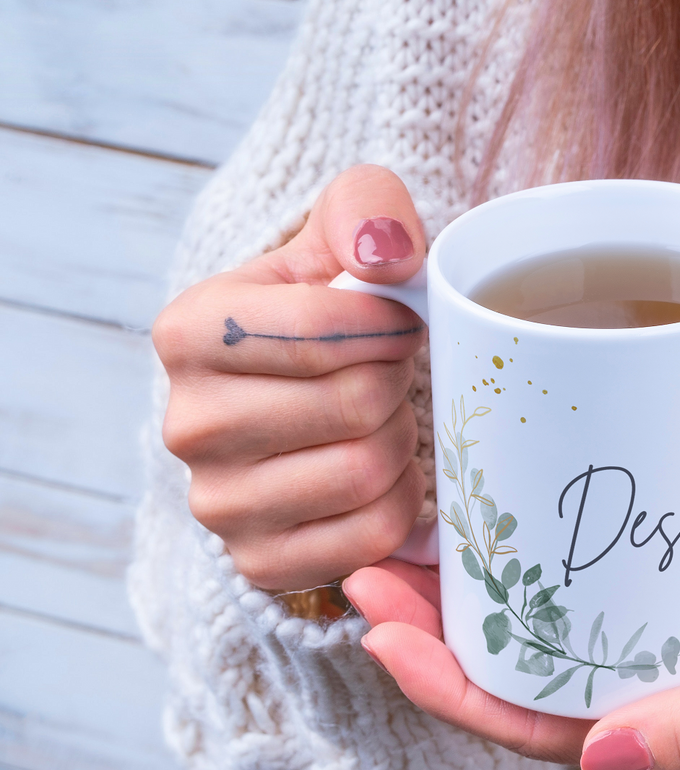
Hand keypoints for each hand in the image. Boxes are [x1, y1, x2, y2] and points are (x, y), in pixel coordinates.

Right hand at [154, 165, 428, 589]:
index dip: (390, 323)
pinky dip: (400, 500)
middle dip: (397, 382)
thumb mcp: (341, 233)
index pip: (325, 329)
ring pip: (366, 471)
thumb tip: (386, 253)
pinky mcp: (260, 560)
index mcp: (190, 330)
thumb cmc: (330, 307)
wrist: (306, 394)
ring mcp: (217, 502)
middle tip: (392, 372)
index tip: (400, 320)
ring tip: (383, 417)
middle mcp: (187, 423)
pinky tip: (381, 470)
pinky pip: (372, 533)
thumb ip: (366, 209)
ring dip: (400, 439)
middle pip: (355, 403)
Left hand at [345, 501, 679, 769]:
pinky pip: (597, 569)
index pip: (534, 721)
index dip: (449, 686)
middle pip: (523, 667)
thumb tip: (599, 761)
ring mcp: (670, 629)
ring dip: (480, 583)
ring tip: (415, 527)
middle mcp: (658, 683)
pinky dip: (545, 544)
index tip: (383, 622)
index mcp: (674, 727)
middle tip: (373, 558)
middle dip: (439, 627)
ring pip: (551, 618)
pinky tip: (511, 499)